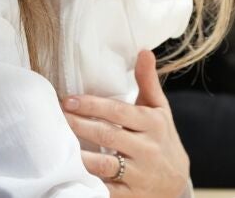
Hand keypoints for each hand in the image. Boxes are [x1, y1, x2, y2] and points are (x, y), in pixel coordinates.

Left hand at [63, 50, 189, 196]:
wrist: (177, 184)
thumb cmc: (163, 140)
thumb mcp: (160, 111)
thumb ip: (149, 82)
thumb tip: (144, 51)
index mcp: (152, 124)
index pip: (119, 112)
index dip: (93, 105)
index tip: (69, 99)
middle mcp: (147, 149)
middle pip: (108, 135)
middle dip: (80, 126)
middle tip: (56, 117)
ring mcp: (139, 174)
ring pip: (105, 165)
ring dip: (81, 156)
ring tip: (59, 146)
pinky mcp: (131, 196)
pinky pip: (107, 190)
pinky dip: (90, 183)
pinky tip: (72, 174)